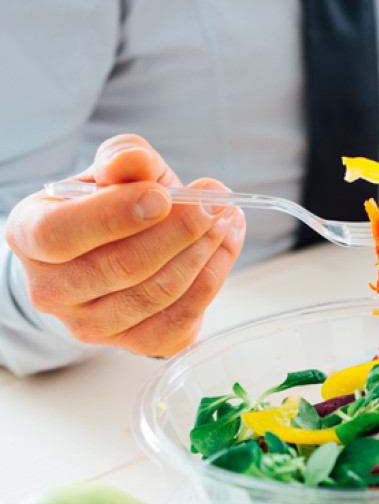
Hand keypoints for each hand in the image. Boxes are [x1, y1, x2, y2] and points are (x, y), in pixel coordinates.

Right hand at [6, 134, 245, 357]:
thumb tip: (137, 161)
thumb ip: (124, 159)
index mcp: (29, 236)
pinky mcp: (136, 344)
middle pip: (122, 267)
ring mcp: (92, 326)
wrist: (115, 254)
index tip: (163, 195)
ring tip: (224, 219)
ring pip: (158, 292)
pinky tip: (225, 245)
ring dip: (202, 252)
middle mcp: (52, 290)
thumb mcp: (112, 173)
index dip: (115, 215)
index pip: (61, 233)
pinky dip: (212, 276)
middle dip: (179, 231)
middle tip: (215, 203)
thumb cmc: (110, 207)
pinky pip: (182, 315)